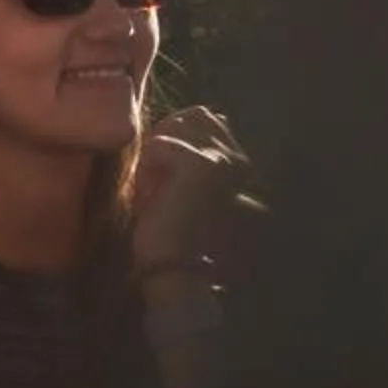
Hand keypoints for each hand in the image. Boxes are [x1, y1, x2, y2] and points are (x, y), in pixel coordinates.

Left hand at [129, 105, 254, 274]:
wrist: (176, 272)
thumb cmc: (175, 238)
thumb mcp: (184, 191)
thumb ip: (188, 157)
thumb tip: (172, 124)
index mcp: (240, 166)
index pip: (206, 118)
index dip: (174, 139)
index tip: (164, 182)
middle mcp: (238, 159)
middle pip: (193, 115)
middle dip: (166, 142)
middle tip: (156, 186)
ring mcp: (223, 160)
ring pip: (174, 128)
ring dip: (154, 158)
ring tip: (153, 193)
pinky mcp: (201, 165)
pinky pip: (158, 145)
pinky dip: (146, 170)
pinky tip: (151, 199)